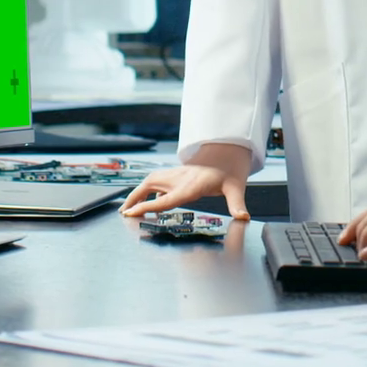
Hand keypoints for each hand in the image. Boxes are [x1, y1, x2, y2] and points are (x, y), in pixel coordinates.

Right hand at [120, 143, 252, 219]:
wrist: (228, 150)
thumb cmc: (230, 169)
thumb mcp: (236, 187)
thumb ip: (237, 203)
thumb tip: (243, 216)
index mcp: (191, 185)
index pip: (166, 199)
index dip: (147, 207)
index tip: (131, 213)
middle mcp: (180, 179)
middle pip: (150, 187)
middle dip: (134, 199)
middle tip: (123, 213)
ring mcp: (176, 174)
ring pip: (149, 182)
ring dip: (137, 193)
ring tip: (127, 208)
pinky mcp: (176, 174)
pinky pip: (155, 182)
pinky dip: (145, 190)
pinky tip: (143, 199)